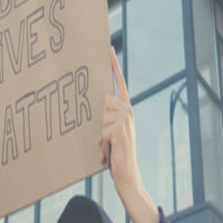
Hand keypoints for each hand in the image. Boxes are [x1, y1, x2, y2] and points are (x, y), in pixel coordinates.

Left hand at [100, 46, 142, 199]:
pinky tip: (108, 154)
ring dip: (98, 138)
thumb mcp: (110, 133)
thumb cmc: (115, 155)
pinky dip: (101, 145)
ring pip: (99, 118)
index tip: (107, 47)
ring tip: (107, 149)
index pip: (119, 82)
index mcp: (125, 109)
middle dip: (98, 124)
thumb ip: (106, 117)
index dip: (113, 65)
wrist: (127, 174)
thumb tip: (94, 106)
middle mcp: (128, 110)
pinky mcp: (120, 128)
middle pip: (101, 102)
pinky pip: (100, 132)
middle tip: (107, 142)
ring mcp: (125, 118)